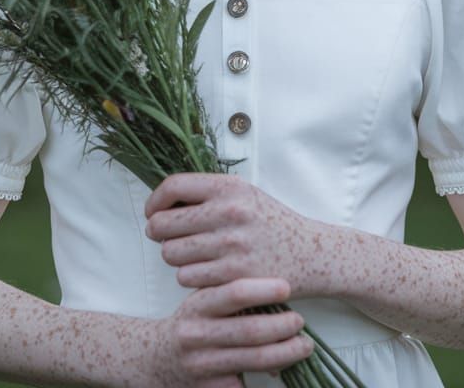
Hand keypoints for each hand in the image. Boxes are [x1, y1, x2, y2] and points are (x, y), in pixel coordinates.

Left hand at [145, 173, 324, 296]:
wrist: (311, 253)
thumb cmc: (270, 223)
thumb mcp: (244, 195)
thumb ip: (207, 194)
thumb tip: (161, 202)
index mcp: (229, 187)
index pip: (173, 186)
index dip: (154, 201)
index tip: (152, 212)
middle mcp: (229, 213)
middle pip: (164, 224)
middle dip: (158, 232)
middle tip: (165, 237)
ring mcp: (232, 246)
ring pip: (171, 253)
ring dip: (175, 256)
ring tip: (192, 254)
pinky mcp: (234, 276)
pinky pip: (187, 277)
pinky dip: (190, 277)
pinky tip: (206, 271)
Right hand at [149, 277, 312, 386]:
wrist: (153, 359)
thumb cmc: (190, 324)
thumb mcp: (202, 301)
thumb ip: (231, 296)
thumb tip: (278, 294)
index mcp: (197, 306)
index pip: (234, 293)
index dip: (263, 289)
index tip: (287, 287)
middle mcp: (197, 335)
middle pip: (250, 330)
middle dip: (283, 326)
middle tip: (300, 321)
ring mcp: (202, 365)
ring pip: (254, 360)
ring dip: (286, 353)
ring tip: (303, 345)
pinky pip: (244, 386)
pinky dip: (268, 377)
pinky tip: (281, 369)